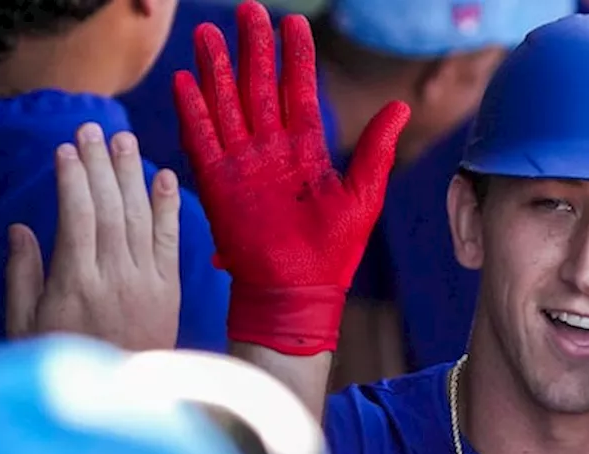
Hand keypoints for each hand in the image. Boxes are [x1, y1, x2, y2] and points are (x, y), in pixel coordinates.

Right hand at [6, 123, 181, 349]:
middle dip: (100, 165)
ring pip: (139, 218)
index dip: (73, 180)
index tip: (67, 150)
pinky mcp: (171, 290)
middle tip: (94, 129)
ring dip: (132, 175)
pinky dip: (168, 207)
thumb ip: (24, 276)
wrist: (124, 401)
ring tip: (124, 140)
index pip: (78, 218)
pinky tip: (165, 177)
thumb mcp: (26, 327)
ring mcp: (148, 283)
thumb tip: (21, 229)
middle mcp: (116, 278)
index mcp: (76, 285)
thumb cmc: (67, 361)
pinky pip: (169, 241)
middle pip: (110, 209)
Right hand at [173, 0, 408, 355]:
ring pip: (226, 103)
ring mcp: (242, 162)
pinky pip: (202, 139)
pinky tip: (185, 81)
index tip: (293, 23)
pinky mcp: (218, 183)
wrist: (298, 291)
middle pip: (258, 86)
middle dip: (252, 47)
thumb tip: (402, 107)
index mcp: (306, 148)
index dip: (295, 57)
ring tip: (208, 33)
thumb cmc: (333, 250)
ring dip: (217, 69)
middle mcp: (271, 148)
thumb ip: (377, 149)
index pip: (299, 90)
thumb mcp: (364, 195)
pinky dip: (193, 111)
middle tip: (247, 9)